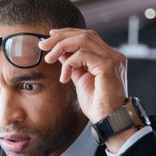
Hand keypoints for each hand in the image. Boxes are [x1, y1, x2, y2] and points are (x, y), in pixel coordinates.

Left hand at [39, 28, 133, 151]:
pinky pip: (83, 55)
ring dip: (61, 46)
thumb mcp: (81, 80)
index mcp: (108, 57)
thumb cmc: (98, 105)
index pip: (87, 36)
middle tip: (43, 45)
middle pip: (84, 34)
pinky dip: (69, 63)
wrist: (110, 121)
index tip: (50, 37)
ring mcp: (112, 59)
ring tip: (48, 58)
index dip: (67, 34)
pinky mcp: (108, 66)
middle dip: (60, 37)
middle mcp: (113, 55)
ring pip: (83, 40)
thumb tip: (60, 53)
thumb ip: (73, 65)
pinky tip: (64, 77)